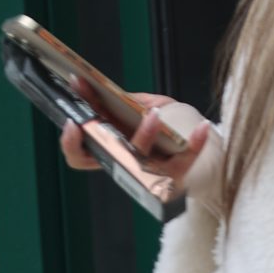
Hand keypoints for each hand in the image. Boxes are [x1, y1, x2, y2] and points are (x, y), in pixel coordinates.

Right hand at [59, 85, 212, 190]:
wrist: (200, 146)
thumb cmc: (168, 125)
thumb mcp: (146, 105)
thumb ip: (131, 101)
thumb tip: (115, 94)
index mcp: (112, 149)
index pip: (80, 155)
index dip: (71, 143)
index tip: (72, 122)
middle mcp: (127, 165)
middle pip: (106, 158)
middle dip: (99, 135)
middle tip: (99, 113)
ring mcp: (150, 175)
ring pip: (141, 161)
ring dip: (144, 135)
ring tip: (153, 114)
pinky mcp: (177, 178)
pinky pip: (186, 163)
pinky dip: (194, 144)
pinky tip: (202, 127)